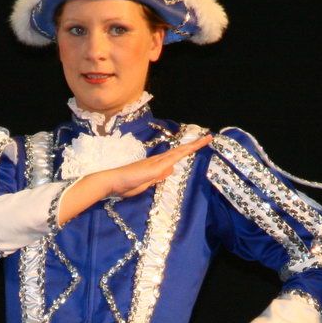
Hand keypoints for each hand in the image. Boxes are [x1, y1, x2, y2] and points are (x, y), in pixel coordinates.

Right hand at [57, 136, 211, 225]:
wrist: (112, 182)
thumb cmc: (126, 184)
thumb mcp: (147, 183)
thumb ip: (158, 176)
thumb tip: (171, 169)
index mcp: (157, 165)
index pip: (176, 156)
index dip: (188, 150)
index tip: (199, 144)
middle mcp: (158, 161)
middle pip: (180, 151)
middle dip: (195, 145)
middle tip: (209, 137)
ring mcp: (156, 164)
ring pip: (177, 153)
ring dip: (191, 147)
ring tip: (204, 141)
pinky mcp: (153, 169)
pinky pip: (170, 160)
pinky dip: (181, 155)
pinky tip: (190, 150)